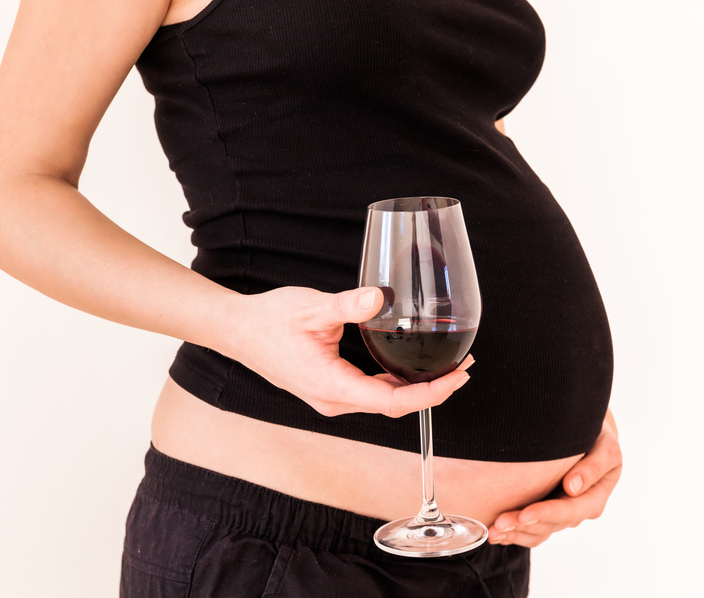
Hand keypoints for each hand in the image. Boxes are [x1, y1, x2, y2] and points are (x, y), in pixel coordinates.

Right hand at [217, 285, 472, 417]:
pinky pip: (372, 393)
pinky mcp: (330, 389)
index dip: (430, 393)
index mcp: (332, 386)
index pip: (392, 401)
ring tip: (449, 367)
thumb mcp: (312, 307)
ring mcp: (331, 398)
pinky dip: (398, 383)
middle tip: (464, 367)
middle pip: (395, 405)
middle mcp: (334, 400)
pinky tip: (413, 366)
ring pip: (384, 401)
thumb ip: (348, 304)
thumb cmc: (269, 321)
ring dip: (417, 387)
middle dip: (433, 390)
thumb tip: (380, 298)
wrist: (238, 331)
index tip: (457, 378)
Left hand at [488, 409, 621, 546]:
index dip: (546, 513)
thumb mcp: (606, 447)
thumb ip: (594, 465)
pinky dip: (513, 533)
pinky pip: (530, 530)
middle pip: (549, 525)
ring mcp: (561, 514)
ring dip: (514, 534)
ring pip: (537, 532)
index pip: (569, 511)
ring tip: (492, 532)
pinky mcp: (546, 512)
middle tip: (497, 525)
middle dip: (523, 525)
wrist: (589, 437)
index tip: (524, 514)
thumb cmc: (599, 438)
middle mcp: (577, 511)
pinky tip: (495, 533)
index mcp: (594, 498)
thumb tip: (573, 487)